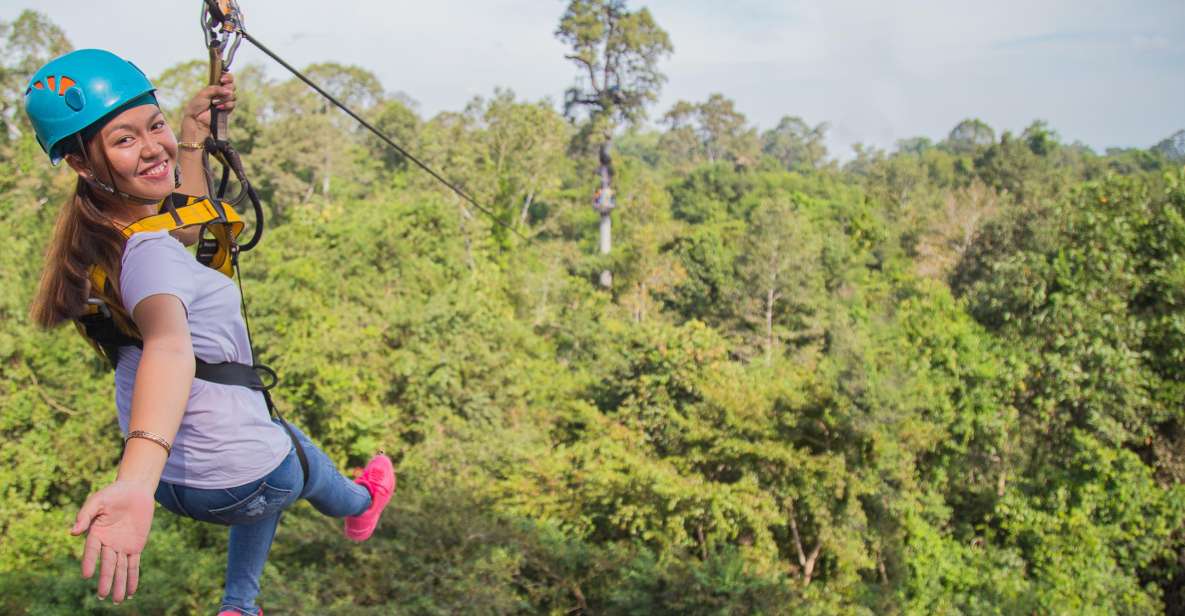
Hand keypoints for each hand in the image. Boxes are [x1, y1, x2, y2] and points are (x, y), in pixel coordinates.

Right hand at [71, 480, 156, 602]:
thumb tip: (73, 532)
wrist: (135, 490)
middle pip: (107, 564)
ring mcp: (122, 546)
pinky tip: (131, 592)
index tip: (87, 575)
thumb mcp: (98, 500)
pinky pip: (134, 564)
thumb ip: (85, 514)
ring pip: (121, 568)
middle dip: (106, 580)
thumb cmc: (113, 494)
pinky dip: (133, 578)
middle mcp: (107, 543)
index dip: (89, 562)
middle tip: (102, 596)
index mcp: (95, 533)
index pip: (92, 551)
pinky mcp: (135, 546)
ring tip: (118, 600)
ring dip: (120, 584)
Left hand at [179, 72, 236, 142]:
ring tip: (214, 103)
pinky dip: (226, 105)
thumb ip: (215, 89)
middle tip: (221, 91)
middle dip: (228, 87)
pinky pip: (232, 104)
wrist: (197, 119)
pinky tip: (218, 108)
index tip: (222, 79)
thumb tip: (228, 91)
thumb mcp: (203, 93)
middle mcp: (221, 93)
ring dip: (224, 98)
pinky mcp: (227, 109)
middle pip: (232, 86)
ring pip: (233, 95)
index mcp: (215, 86)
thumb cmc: (197, 106)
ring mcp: (225, 101)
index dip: (227, 77)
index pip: (226, 78)